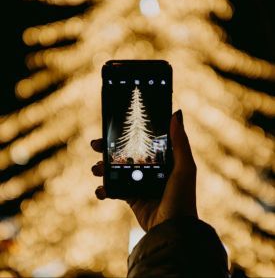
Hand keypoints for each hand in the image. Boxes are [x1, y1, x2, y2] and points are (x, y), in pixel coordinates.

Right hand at [91, 110, 197, 231]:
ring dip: (103, 168)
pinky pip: (113, 190)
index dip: (127, 136)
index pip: (142, 143)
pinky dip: (104, 189)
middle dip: (109, 150)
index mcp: (162, 160)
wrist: (172, 228)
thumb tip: (177, 114)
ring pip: (116, 171)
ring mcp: (139, 183)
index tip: (114, 129)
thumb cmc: (182, 196)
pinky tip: (101, 190)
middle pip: (125, 155)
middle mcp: (149, 170)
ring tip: (96, 169)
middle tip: (96, 145)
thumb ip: (180, 142)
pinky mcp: (131, 197)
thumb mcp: (184, 167)